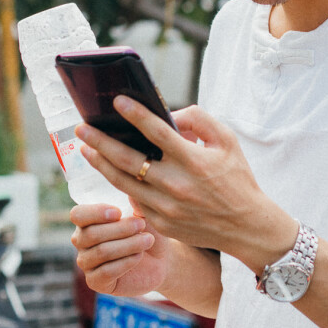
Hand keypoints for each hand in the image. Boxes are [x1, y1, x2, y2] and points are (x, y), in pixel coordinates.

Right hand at [70, 203, 171, 296]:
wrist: (159, 260)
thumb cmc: (147, 232)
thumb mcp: (146, 216)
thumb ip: (138, 205)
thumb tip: (132, 194)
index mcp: (87, 221)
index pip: (78, 215)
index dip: (95, 213)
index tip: (119, 213)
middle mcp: (81, 241)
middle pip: (91, 234)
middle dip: (120, 229)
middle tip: (141, 225)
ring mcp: (86, 263)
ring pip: (101, 252)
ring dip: (128, 245)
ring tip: (147, 240)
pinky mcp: (95, 282)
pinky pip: (106, 272)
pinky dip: (126, 262)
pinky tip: (139, 256)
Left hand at [76, 99, 296, 271]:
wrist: (245, 226)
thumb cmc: (237, 179)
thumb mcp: (228, 141)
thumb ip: (200, 120)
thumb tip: (170, 114)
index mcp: (193, 160)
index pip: (156, 132)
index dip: (134, 114)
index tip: (116, 102)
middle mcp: (176, 184)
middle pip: (127, 159)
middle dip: (100, 141)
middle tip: (82, 127)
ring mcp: (165, 207)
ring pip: (122, 182)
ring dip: (100, 163)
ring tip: (86, 148)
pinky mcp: (161, 223)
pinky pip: (134, 200)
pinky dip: (121, 184)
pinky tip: (110, 172)